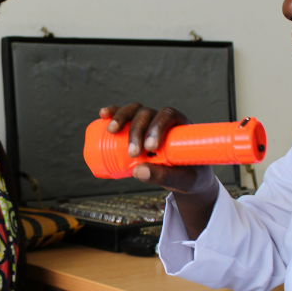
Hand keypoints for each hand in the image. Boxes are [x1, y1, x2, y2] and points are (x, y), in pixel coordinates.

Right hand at [99, 104, 217, 194]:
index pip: (167, 116)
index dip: (157, 126)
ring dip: (121, 117)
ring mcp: (148, 122)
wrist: (185, 176)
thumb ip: (162, 176)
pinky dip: (113, 113)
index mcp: (179, 125)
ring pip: (134, 111)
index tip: (150, 148)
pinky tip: (103, 114)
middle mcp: (163, 119)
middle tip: (133, 153)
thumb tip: (138, 171)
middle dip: (137, 130)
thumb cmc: (187, 176)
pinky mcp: (135, 129)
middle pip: (147, 114)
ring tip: (112, 131)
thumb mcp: (181, 179)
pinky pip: (123, 116)